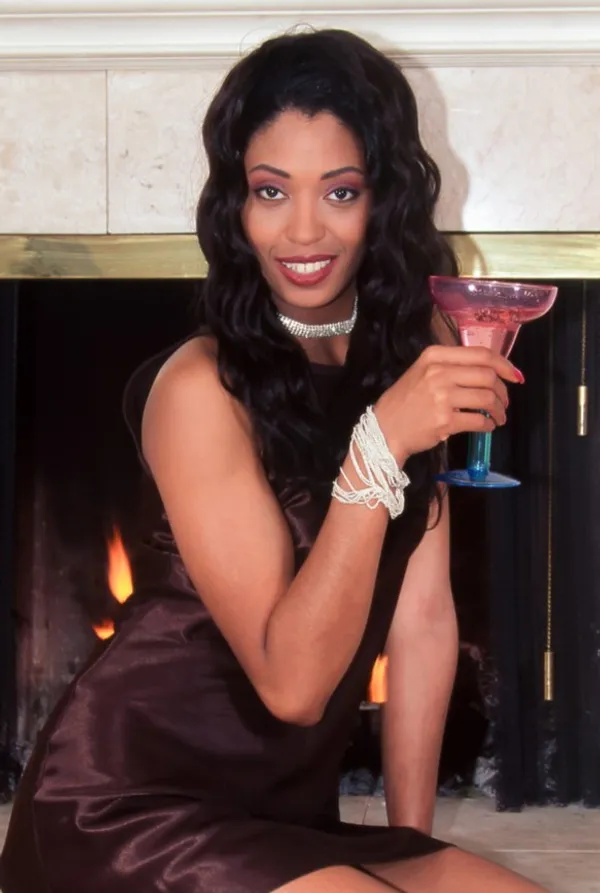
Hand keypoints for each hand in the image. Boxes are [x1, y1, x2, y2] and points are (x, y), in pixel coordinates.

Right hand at [374, 345, 522, 462]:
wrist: (384, 429)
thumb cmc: (405, 401)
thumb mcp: (422, 371)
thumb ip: (451, 366)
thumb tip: (491, 371)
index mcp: (434, 356)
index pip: (481, 354)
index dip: (504, 364)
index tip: (515, 376)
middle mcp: (438, 373)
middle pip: (487, 376)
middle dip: (503, 391)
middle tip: (504, 402)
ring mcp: (441, 397)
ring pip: (487, 398)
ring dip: (499, 410)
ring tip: (497, 417)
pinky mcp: (445, 421)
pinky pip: (479, 421)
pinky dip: (489, 425)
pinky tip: (487, 427)